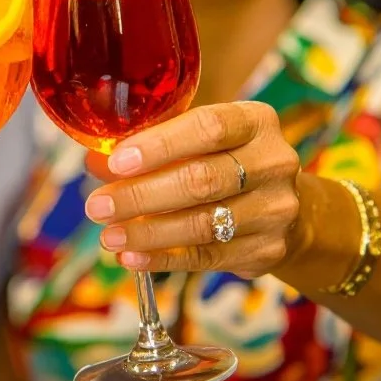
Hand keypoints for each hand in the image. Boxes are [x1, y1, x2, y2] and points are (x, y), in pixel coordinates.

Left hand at [83, 101, 300, 277]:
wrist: (284, 207)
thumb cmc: (225, 161)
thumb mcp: (199, 140)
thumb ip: (153, 146)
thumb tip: (96, 162)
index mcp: (255, 121)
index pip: (209, 127)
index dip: (160, 145)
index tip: (117, 161)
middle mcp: (273, 162)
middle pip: (202, 180)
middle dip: (142, 195)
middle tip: (98, 207)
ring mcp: (275, 210)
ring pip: (203, 224)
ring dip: (147, 232)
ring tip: (108, 236)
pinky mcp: (267, 250)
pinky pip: (207, 257)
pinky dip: (164, 258)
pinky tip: (132, 257)